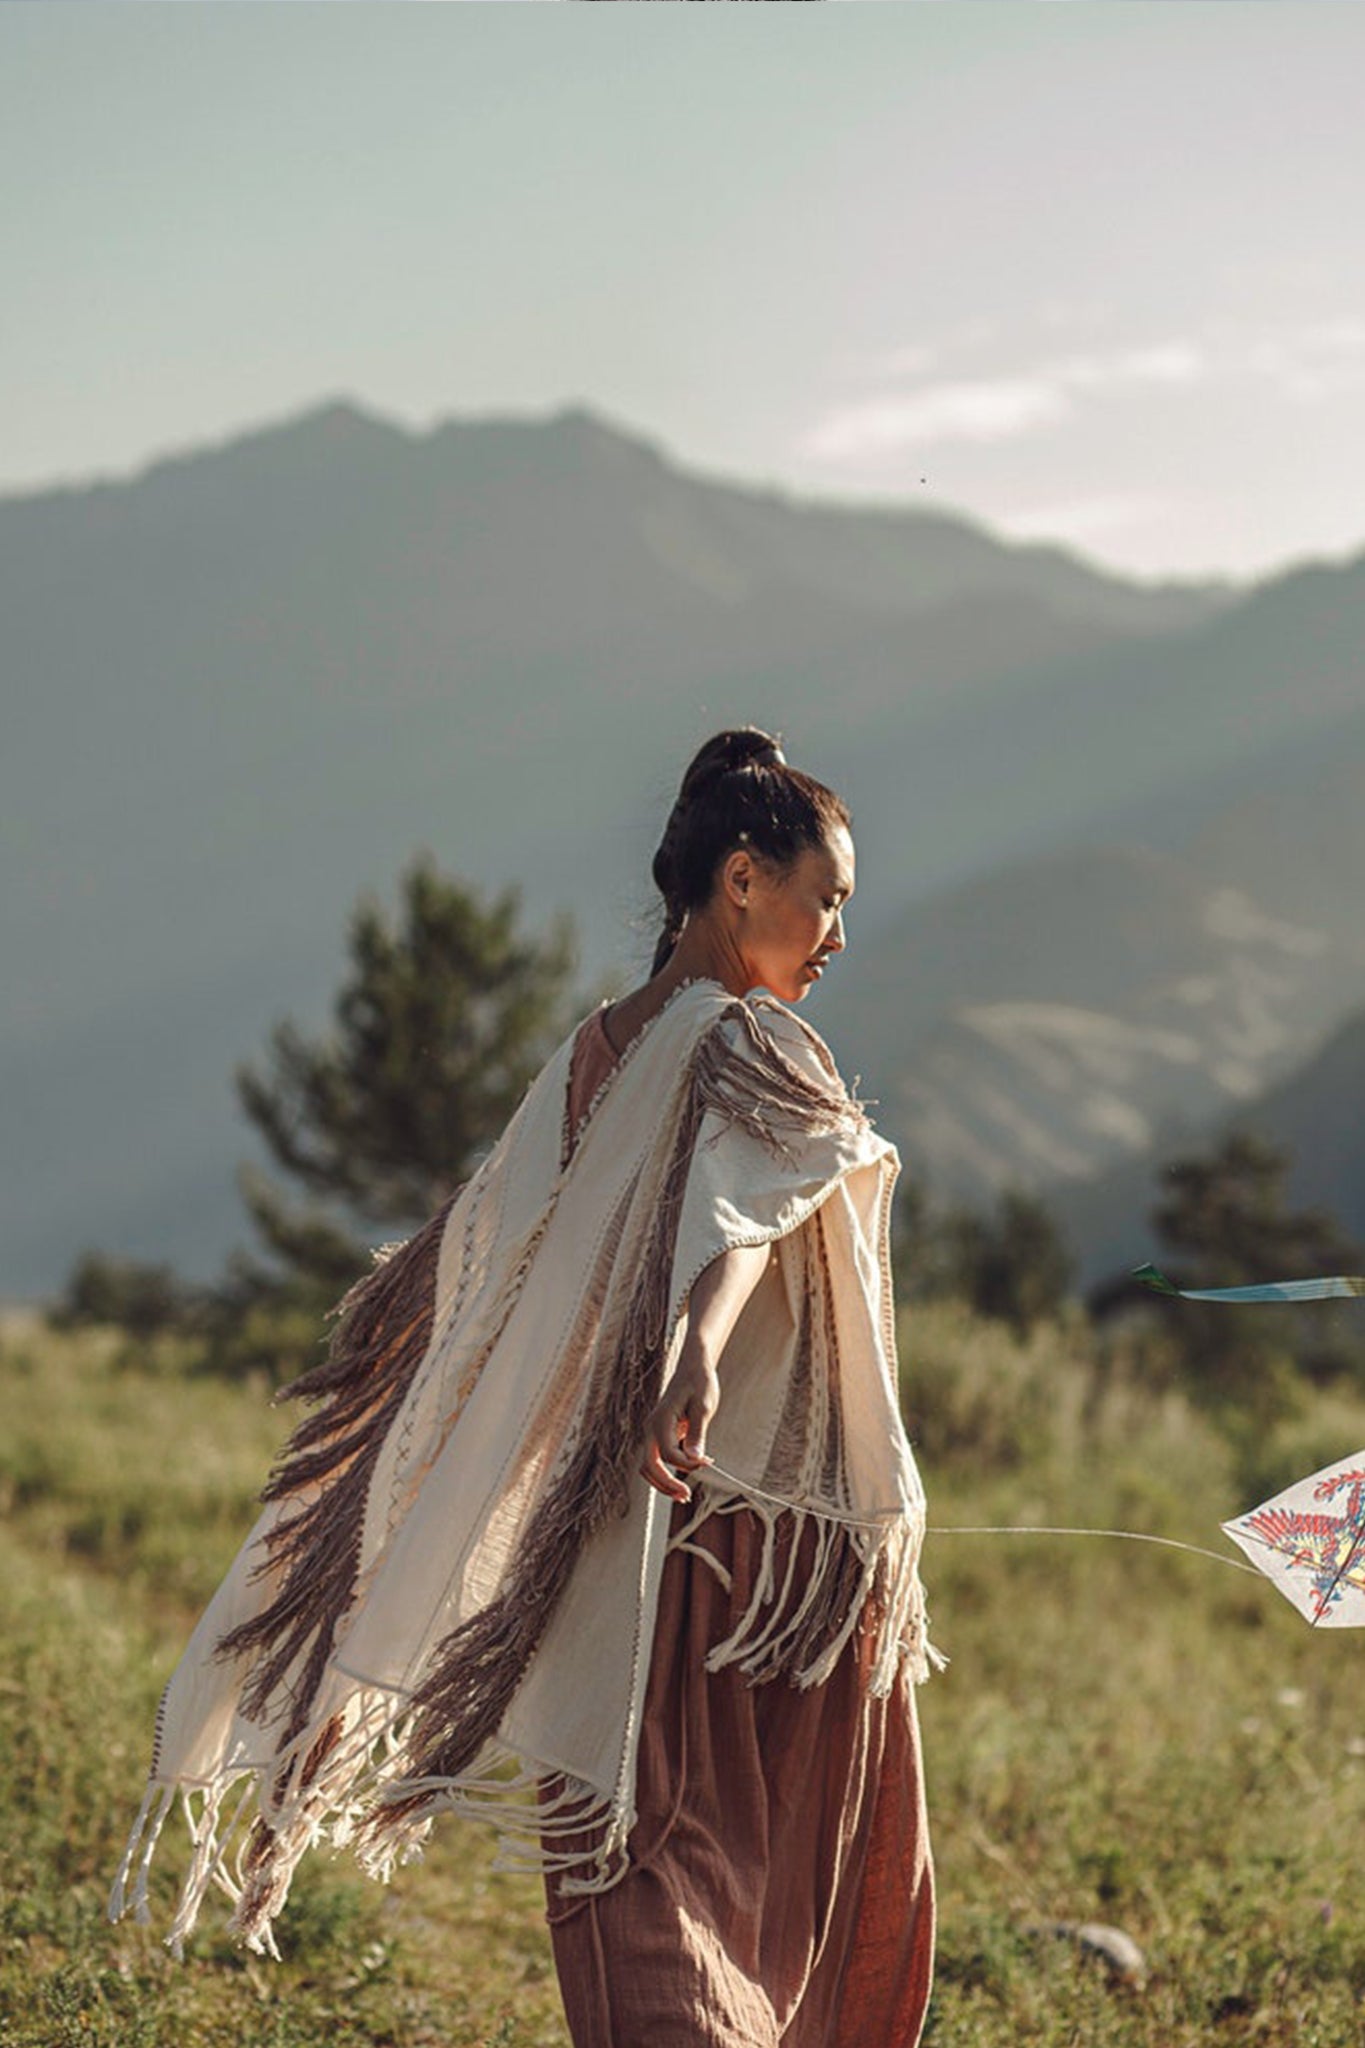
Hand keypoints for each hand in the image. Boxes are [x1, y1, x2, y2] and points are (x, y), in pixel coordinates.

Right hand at [638, 1358, 717, 1504]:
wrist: (694, 1367)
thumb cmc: (700, 1383)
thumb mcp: (703, 1407)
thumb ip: (697, 1433)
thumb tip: (695, 1459)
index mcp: (660, 1420)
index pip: (668, 1454)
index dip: (687, 1464)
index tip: (708, 1461)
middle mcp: (651, 1428)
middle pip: (648, 1466)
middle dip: (665, 1484)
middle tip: (686, 1497)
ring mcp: (653, 1432)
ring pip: (648, 1466)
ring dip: (663, 1483)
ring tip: (683, 1495)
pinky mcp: (660, 1434)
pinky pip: (657, 1459)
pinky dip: (667, 1472)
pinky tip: (686, 1476)